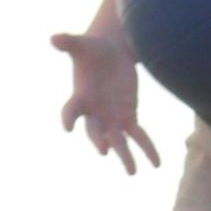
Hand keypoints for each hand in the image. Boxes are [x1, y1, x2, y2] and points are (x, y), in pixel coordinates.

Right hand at [50, 25, 156, 172]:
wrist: (109, 52)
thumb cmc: (92, 49)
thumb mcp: (81, 44)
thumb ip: (68, 43)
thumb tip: (53, 38)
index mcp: (80, 96)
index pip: (71, 110)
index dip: (68, 119)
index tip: (68, 127)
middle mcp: (94, 112)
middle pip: (95, 130)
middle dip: (99, 140)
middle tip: (103, 150)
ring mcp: (111, 117)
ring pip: (118, 140)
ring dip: (125, 155)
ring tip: (132, 172)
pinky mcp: (128, 116)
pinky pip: (138, 136)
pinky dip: (147, 149)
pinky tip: (157, 164)